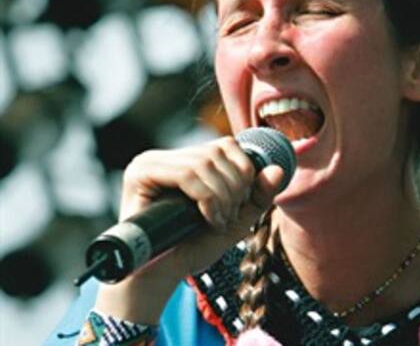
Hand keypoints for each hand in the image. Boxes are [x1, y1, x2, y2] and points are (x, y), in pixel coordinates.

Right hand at [95, 135, 284, 322]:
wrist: (160, 277)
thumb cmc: (193, 247)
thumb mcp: (236, 219)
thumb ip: (258, 196)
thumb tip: (278, 170)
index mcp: (188, 160)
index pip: (227, 144)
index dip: (244, 171)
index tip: (240, 206)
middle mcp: (167, 156)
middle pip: (218, 150)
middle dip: (234, 187)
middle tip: (228, 218)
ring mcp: (151, 161)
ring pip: (204, 162)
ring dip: (222, 196)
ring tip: (218, 223)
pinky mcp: (140, 173)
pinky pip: (186, 175)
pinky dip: (207, 198)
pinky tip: (208, 220)